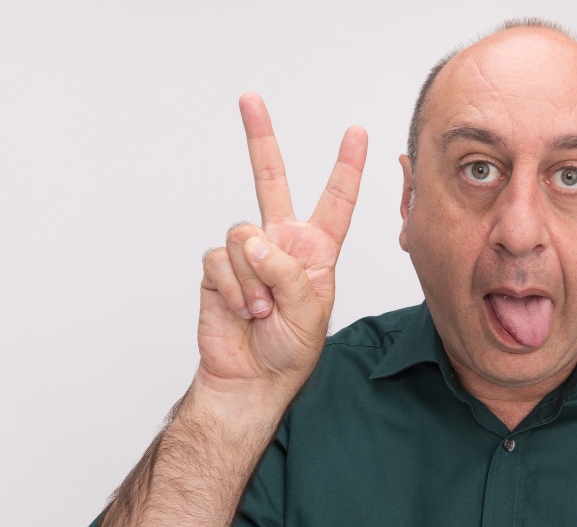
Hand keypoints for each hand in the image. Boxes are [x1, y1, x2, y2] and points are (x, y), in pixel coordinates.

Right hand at [198, 93, 366, 400]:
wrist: (251, 377)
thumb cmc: (290, 350)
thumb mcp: (311, 313)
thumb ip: (289, 273)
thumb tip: (254, 241)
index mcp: (316, 251)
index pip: (335, 202)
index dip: (346, 168)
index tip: (357, 133)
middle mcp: (281, 244)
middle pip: (270, 181)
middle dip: (260, 139)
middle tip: (250, 99)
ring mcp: (247, 254)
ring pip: (242, 234)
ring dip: (253, 279)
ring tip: (262, 309)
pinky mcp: (218, 267)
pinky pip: (220, 260)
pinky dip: (232, 288)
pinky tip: (241, 310)